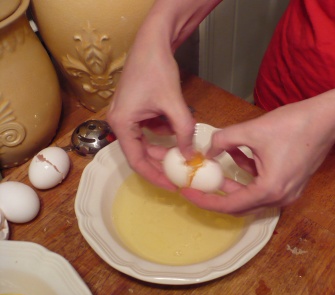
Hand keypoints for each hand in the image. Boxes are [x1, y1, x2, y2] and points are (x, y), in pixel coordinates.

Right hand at [107, 41, 195, 190]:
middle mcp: (118, 122)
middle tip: (181, 172)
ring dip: (164, 146)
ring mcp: (126, 116)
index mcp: (121, 124)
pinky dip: (163, 132)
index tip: (172, 185)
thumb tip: (190, 155)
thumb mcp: (174, 104)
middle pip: (140, 153)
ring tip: (183, 150)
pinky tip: (176, 128)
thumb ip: (183, 131)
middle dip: (162, 162)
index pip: (136, 161)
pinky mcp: (134, 110)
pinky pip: (148, 129)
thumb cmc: (157, 69)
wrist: (152, 42)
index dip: (155, 176)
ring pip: (146, 141)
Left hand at [180, 99, 334, 213]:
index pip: (230, 206)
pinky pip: (262, 187)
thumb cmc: (292, 124)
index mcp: (269, 189)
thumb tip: (208, 152)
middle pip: (240, 206)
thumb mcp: (250, 130)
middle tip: (197, 186)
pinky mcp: (291, 184)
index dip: (206, 200)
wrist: (326, 118)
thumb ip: (223, 141)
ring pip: (251, 196)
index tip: (188, 193)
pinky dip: (248, 176)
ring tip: (214, 171)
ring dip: (232, 185)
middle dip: (217, 195)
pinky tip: (238, 156)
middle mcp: (280, 198)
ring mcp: (288, 193)